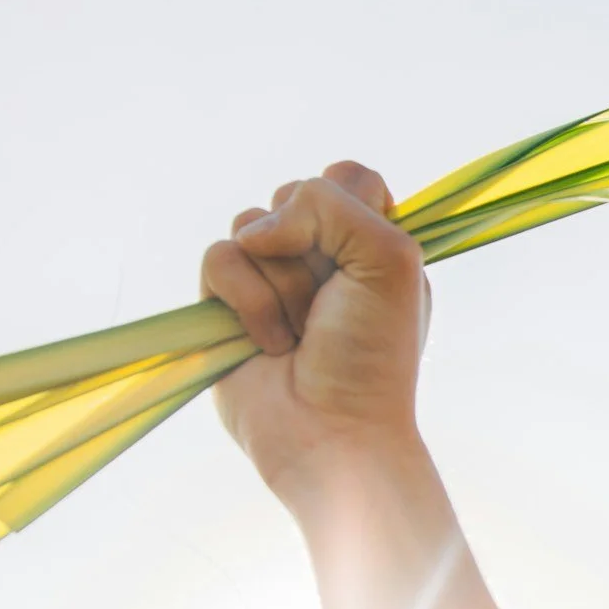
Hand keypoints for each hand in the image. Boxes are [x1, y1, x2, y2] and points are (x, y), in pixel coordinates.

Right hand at [201, 161, 430, 509]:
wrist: (332, 431)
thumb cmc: (372, 354)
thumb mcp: (390, 259)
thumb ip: (333, 204)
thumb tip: (260, 227)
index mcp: (370, 244)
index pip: (347, 177)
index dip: (348, 204)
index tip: (364, 255)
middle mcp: (320, 256)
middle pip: (291, 193)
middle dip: (312, 249)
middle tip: (331, 303)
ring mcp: (269, 279)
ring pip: (249, 225)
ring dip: (281, 283)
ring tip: (301, 330)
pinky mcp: (224, 306)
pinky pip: (218, 259)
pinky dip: (247, 302)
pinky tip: (269, 344)